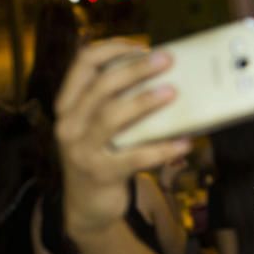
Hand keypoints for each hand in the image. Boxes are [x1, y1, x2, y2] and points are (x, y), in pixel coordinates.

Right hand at [55, 39, 190, 240]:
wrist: (87, 207)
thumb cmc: (103, 156)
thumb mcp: (99, 126)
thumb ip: (115, 102)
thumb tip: (162, 76)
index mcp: (68, 105)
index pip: (83, 63)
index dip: (113, 48)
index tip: (142, 46)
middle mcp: (69, 124)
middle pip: (101, 85)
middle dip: (136, 69)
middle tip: (166, 60)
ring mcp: (81, 150)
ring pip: (111, 116)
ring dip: (144, 101)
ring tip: (172, 92)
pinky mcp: (100, 174)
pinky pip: (134, 158)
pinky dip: (162, 149)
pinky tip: (185, 143)